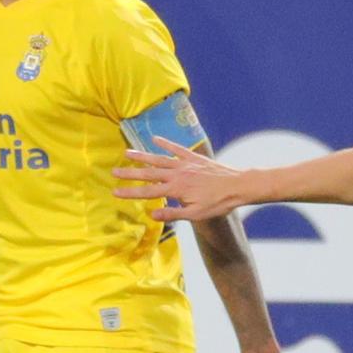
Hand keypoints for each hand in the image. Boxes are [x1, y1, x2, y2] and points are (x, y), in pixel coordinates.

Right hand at [113, 135, 244, 221]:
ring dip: (142, 156)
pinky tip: (154, 138)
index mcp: (176, 189)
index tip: (114, 192)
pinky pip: (177, 149)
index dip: (130, 192)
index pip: (148, 192)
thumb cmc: (218, 204)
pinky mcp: (194, 158)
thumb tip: (151, 215)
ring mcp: (185, 164)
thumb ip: (173, 214)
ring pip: (159, 159)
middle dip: (130, 173)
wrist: (238, 186)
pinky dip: (165, 143)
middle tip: (113, 171)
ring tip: (127, 152)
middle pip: (149, 173)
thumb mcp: (196, 214)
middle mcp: (177, 174)